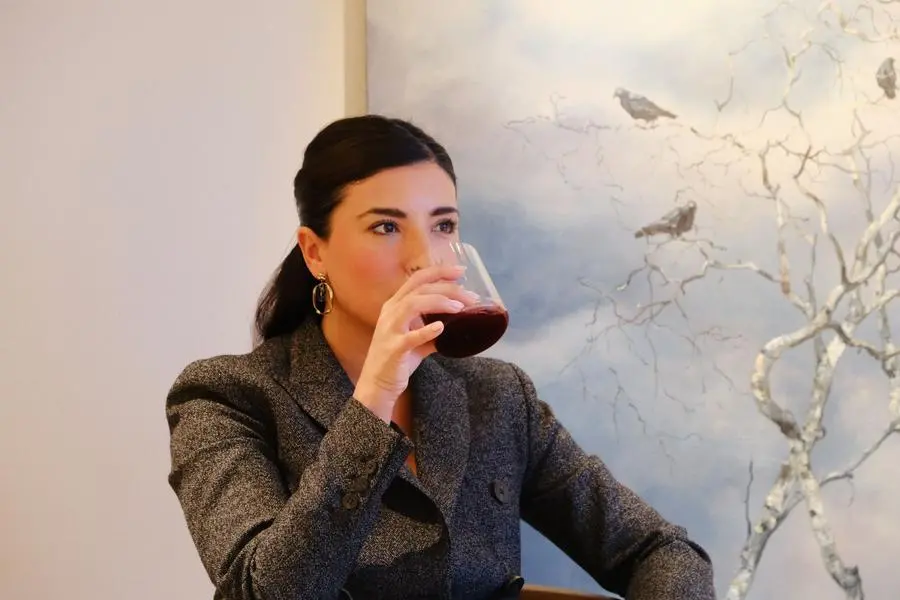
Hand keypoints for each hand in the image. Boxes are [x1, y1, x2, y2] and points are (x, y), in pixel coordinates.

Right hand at [354, 264, 477, 421]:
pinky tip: (441, 328)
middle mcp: (391, 312)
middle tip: (470, 296)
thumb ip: (433, 330)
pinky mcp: (394, 348)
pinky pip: (410, 337)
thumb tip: (457, 327)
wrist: (377, 385)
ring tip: (459, 307)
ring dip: (438, 302)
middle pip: (420, 288)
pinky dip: (426, 330)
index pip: (417, 279)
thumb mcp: (417, 340)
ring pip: (413, 304)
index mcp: (395, 305)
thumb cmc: (397, 361)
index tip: (461, 271)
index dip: (439, 271)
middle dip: (448, 288)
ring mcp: (390, 329)